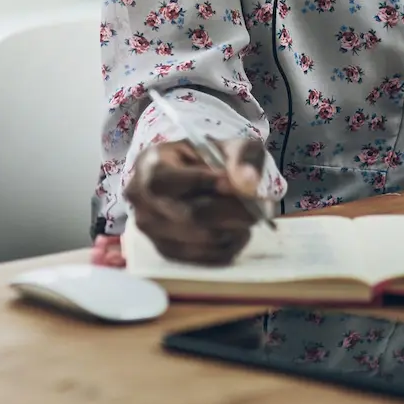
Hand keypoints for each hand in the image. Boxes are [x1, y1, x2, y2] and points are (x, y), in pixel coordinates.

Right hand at [126, 136, 269, 264]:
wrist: (199, 178)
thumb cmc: (211, 159)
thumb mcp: (231, 145)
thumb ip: (242, 157)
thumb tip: (247, 183)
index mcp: (149, 165)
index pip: (166, 181)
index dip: (202, 182)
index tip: (234, 183)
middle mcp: (142, 202)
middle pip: (188, 215)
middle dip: (231, 211)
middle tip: (261, 206)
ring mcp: (152, 232)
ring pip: (199, 239)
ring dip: (234, 229)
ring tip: (252, 215)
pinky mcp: (167, 253)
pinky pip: (202, 258)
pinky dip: (228, 246)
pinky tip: (239, 229)